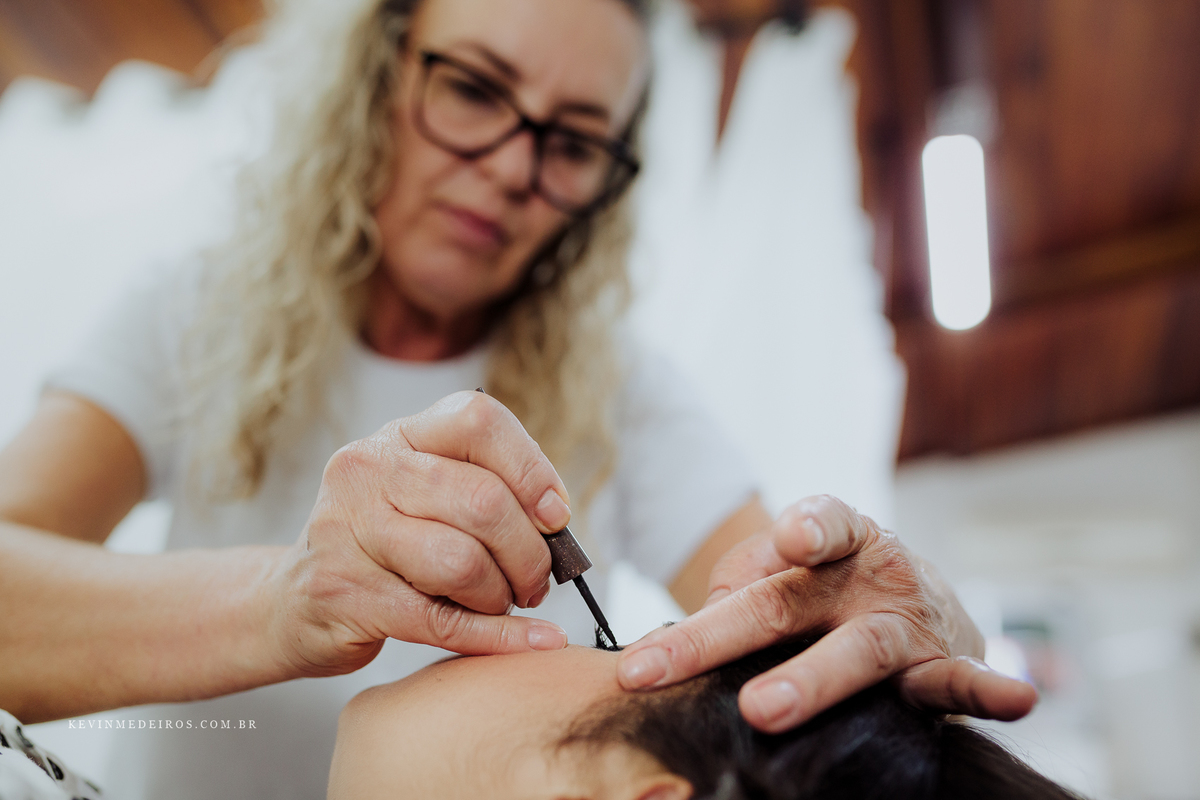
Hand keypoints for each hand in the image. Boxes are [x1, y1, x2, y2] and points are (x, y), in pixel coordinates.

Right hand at [265, 391, 571, 678]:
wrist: (293, 602)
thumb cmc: (380, 546)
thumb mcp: (421, 495)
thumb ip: (482, 489)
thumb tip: (555, 517)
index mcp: (398, 435)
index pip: (479, 420)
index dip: (530, 468)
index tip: (554, 515)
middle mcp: (367, 470)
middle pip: (482, 500)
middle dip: (529, 551)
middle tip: (535, 579)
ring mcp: (347, 532)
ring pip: (463, 562)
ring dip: (502, 594)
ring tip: (501, 601)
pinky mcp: (344, 595)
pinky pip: (442, 620)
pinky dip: (499, 636)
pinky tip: (532, 641)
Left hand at [616, 495, 1036, 731]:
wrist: (904, 603)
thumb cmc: (821, 590)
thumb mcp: (779, 575)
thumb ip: (735, 598)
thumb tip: (674, 645)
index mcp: (829, 538)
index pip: (819, 521)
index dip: (806, 527)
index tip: (787, 538)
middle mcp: (870, 571)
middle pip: (793, 600)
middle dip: (729, 636)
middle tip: (673, 662)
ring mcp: (907, 621)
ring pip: (860, 650)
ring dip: (811, 678)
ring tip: (764, 708)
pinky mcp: (942, 667)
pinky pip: (962, 683)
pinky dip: (989, 692)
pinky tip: (1018, 699)